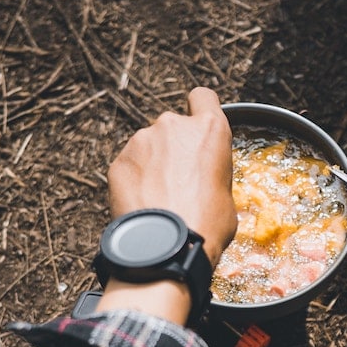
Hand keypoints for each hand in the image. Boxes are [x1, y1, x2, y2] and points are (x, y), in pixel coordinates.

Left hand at [106, 87, 236, 269]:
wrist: (167, 249)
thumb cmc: (205, 227)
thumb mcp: (227, 199)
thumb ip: (212, 175)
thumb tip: (204, 183)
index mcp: (209, 130)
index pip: (203, 97)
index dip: (200, 111)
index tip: (198, 130)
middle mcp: (173, 126)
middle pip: (173, 128)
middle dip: (174, 149)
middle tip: (179, 184)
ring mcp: (142, 140)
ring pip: (149, 147)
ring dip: (153, 167)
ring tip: (159, 201)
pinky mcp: (119, 160)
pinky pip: (130, 166)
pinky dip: (134, 182)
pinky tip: (142, 206)